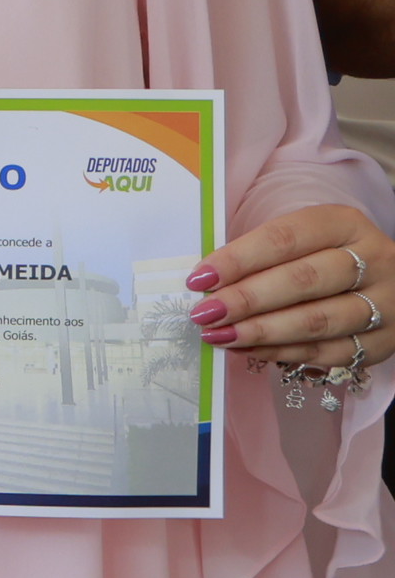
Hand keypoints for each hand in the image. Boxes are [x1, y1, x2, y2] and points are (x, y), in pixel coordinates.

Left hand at [188, 202, 394, 368]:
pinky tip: (248, 350)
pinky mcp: (384, 341)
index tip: (200, 278)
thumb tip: (207, 282)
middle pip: (304, 280)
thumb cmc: (324, 258)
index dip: (239, 259)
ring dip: (261, 331)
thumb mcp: (303, 241)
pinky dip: (283, 353)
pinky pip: (329, 353)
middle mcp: (373, 260)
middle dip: (247, 299)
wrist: (386, 284)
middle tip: (205, 313)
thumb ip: (262, 256)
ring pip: (318, 321)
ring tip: (219, 336)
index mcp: (346, 224)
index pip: (287, 238)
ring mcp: (385, 303)